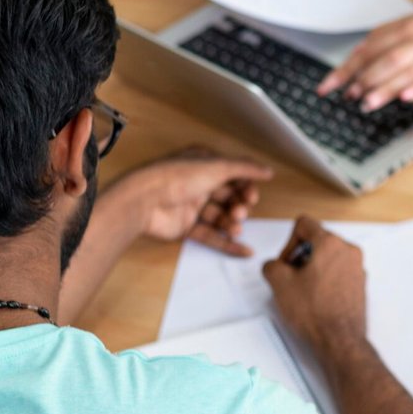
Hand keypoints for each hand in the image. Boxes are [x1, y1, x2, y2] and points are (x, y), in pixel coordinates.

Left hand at [117, 150, 272, 254]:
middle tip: (241, 211)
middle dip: (238, 205)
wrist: (144, 200)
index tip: (252, 196)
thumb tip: (268, 171)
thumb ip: (245, 168)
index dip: (245, 186)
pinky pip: (210, 236)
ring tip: (235, 227)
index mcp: (203, 164)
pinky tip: (244, 250)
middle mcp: (198, 183)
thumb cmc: (176, 177)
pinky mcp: (185, 227)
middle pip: (228, 197)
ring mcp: (191, 206)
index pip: (233, 175)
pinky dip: (227, 243)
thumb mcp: (217, 167)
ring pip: (220, 217)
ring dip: (232, 223)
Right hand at [262, 217, 367, 361]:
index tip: (287, 262)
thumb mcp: (280, 283)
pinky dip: (325, 279)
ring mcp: (357, 268)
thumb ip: (271, 265)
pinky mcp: (359, 284)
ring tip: (303, 290)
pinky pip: (338, 272)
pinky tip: (316, 299)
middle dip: (300, 256)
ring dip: (312, 268)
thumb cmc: (316, 312)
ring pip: (328, 257)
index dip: (288, 242)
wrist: (339, 340)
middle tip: (291, 277)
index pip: (304, 224)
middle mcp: (349, 251)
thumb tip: (274, 266)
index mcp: (331, 244)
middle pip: (317, 241)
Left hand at [317, 4, 412, 109]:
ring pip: (403, 70)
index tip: (329, 84)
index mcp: (406, 26)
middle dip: (362, 79)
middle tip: (348, 96)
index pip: (368, 47)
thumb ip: (392, 37)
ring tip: (367, 103)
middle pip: (382, 59)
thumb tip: (362, 54)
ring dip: (383, 88)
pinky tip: (405, 99)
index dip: (347, 67)